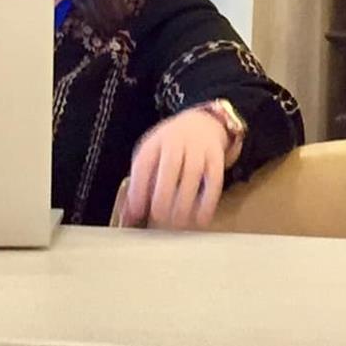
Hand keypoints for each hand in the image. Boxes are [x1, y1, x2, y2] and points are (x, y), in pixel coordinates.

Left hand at [119, 106, 231, 229]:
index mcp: (156, 142)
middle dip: (164, 194)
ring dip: (185, 200)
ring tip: (178, 222)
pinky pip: (214, 179)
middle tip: (158, 217)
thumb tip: (129, 216)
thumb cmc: (172, 147)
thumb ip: (140, 184)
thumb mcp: (152, 156)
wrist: (202, 123)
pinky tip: (201, 219)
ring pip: (193, 172)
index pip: (144, 163)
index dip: (138, 188)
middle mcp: (177, 141)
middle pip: (170, 165)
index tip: (136, 211)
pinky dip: (208, 201)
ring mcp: (198, 147)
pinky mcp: (216, 157)